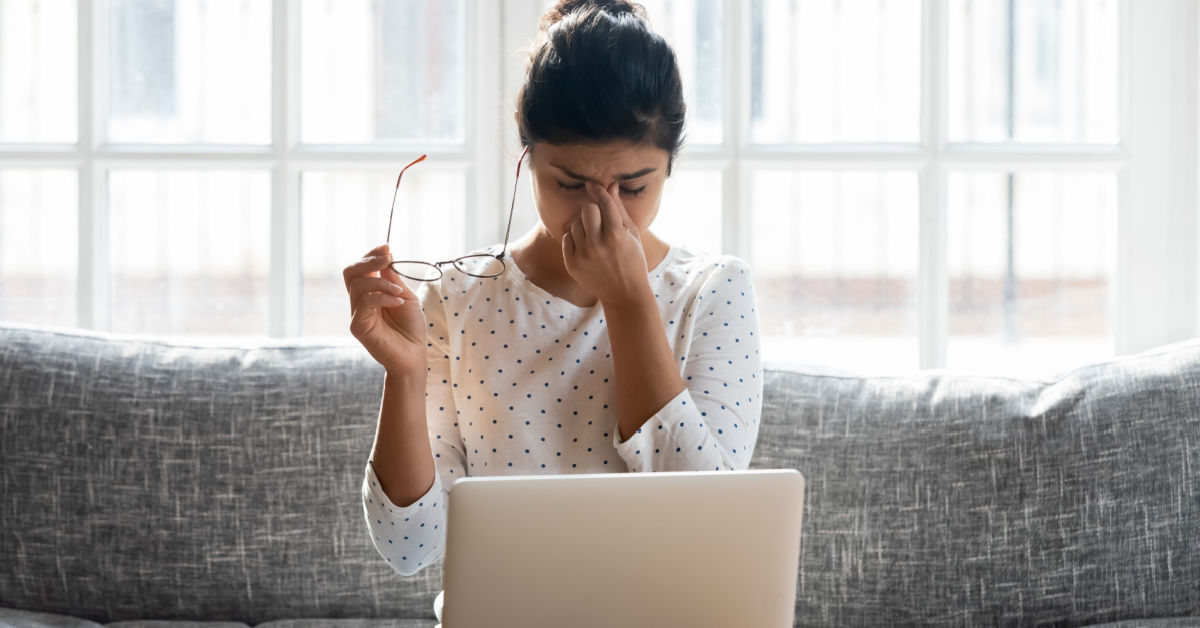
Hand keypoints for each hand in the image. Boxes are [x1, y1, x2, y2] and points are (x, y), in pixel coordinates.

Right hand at [343, 243, 427, 372]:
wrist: (414, 355)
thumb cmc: (411, 328)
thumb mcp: (406, 297)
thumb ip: (393, 279)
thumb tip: (386, 257)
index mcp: (370, 293)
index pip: (360, 269)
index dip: (370, 255)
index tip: (386, 247)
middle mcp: (360, 302)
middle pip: (351, 272)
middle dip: (369, 261)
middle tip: (387, 258)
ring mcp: (357, 314)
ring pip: (358, 285)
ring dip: (382, 283)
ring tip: (399, 292)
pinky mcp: (358, 326)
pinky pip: (365, 303)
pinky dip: (382, 297)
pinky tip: (397, 302)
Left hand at [561, 180, 650, 306]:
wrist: (624, 293)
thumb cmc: (632, 260)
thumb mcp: (632, 234)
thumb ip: (619, 209)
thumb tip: (610, 185)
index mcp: (616, 235)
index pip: (603, 203)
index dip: (597, 190)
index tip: (591, 184)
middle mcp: (598, 244)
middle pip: (586, 209)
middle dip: (592, 211)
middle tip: (599, 221)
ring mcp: (583, 255)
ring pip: (575, 223)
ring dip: (584, 226)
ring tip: (594, 237)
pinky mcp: (572, 264)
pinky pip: (566, 238)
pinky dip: (575, 239)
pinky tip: (586, 247)